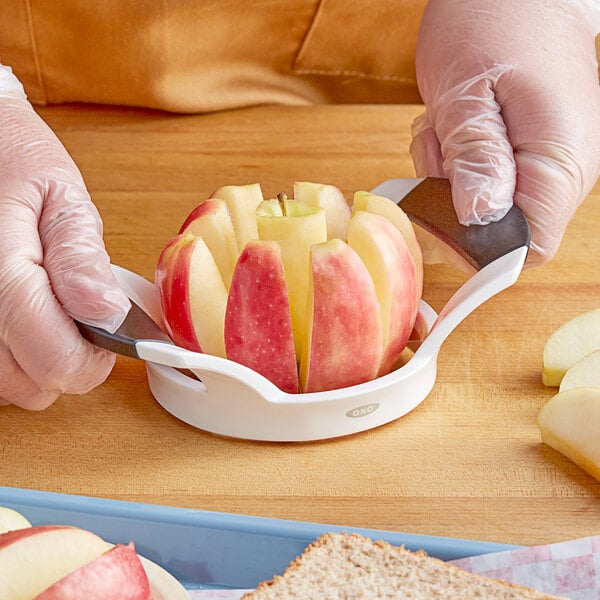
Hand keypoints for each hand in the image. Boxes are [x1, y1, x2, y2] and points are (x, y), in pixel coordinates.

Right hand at [0, 65, 129, 409]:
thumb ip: (82, 257)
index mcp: (2, 272)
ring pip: (8, 385)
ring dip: (39, 363)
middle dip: (68, 364)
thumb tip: (110, 314)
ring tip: (53, 312)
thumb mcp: (62, 196)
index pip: (55, 361)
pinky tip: (26, 319)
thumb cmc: (13, 161)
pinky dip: (15, 355)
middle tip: (83, 321)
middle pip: (30, 387)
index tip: (111, 337)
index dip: (94, 362)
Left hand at [411, 0, 599, 266]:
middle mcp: (562, 170)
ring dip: (448, 176)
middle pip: (499, 230)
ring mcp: (545, 161)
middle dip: (452, 203)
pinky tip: (451, 124)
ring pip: (483, 205)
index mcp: (558, 160)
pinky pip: (481, 179)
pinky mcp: (525, 152)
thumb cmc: (491, 20)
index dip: (479, 248)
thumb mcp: (466, 92)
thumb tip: (478, 219)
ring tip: (446, 125)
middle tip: (441, 145)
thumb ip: (474, 158)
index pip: (527, 248)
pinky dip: (454, 161)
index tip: (440, 215)